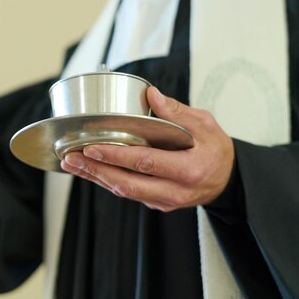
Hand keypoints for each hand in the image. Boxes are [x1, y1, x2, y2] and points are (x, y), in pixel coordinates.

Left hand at [60, 87, 234, 211]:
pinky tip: (89, 169)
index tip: (92, 148)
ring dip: (95, 177)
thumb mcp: (205, 124)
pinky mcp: (157, 203)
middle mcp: (174, 190)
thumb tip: (151, 95)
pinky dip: (106, 180)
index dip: (116, 156)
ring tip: (71, 163)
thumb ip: (177, 111)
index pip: (146, 163)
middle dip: (95, 170)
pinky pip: (128, 193)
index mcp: (189, 170)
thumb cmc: (217, 150)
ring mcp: (165, 200)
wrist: (228, 180)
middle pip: (127, 184)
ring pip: (124, 191)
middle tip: (70, 157)